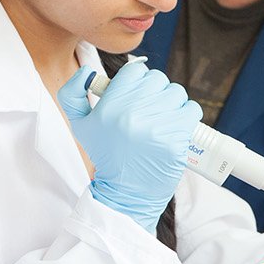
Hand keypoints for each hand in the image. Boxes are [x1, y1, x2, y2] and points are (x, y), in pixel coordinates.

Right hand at [56, 61, 200, 232]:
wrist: (125, 193)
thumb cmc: (106, 155)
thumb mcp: (80, 125)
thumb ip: (72, 93)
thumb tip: (86, 71)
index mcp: (110, 105)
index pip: (135, 70)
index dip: (137, 80)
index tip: (136, 94)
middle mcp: (133, 113)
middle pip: (158, 79)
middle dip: (155, 91)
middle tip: (149, 109)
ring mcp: (157, 126)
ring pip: (176, 93)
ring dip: (172, 102)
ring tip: (162, 119)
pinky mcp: (176, 140)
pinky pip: (192, 110)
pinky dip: (187, 115)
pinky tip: (176, 126)